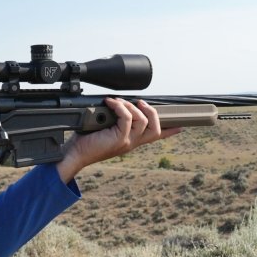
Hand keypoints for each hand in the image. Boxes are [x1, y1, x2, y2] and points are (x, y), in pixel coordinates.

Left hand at [56, 98, 180, 182]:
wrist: (75, 153)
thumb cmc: (86, 140)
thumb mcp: (105, 128)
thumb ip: (116, 120)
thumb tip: (119, 104)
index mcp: (131, 141)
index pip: (155, 137)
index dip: (169, 131)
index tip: (180, 127)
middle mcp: (131, 143)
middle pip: (156, 129)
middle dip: (152, 112)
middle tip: (141, 103)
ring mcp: (127, 142)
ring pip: (143, 121)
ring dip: (132, 107)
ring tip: (120, 102)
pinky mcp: (119, 139)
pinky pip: (126, 118)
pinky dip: (120, 107)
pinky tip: (111, 103)